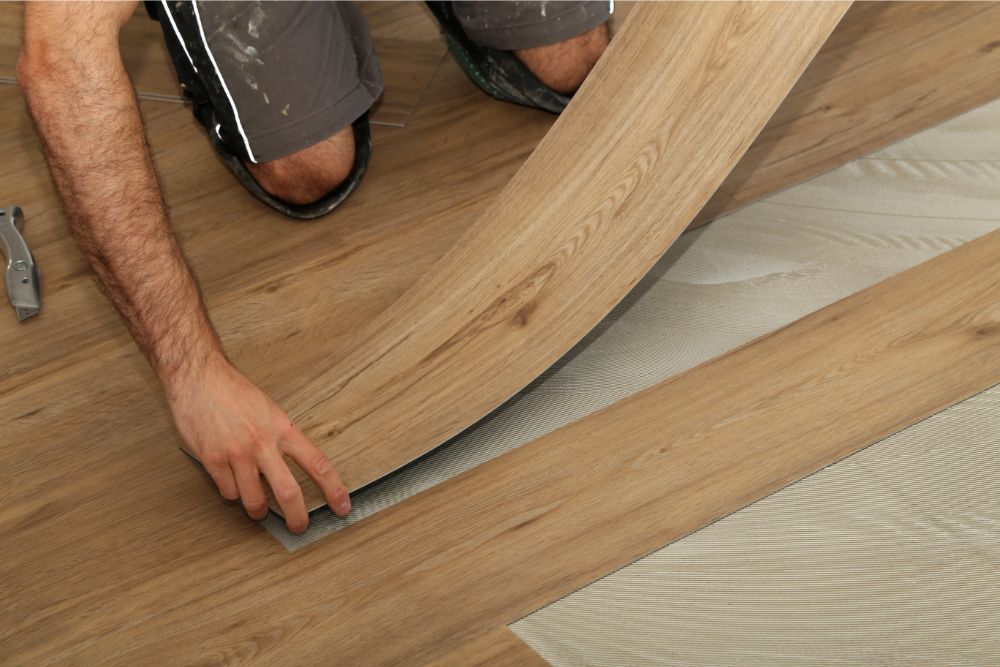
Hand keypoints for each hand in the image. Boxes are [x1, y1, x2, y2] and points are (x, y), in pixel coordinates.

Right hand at [167, 357, 350, 531]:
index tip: (342, 506)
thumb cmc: (233, 390)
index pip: (317, 463)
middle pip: (288, 492)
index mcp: (283, 428)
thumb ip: (280, 436)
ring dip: (258, 511)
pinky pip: (228, 492)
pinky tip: (232, 483)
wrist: (199, 378)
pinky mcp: (213, 460)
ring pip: (254, 500)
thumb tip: (291, 463)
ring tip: (260, 510)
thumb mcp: (269, 409)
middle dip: (297, 517)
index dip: (334, 489)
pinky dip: (232, 493)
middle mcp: (263, 443)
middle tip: (299, 527)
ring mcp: (238, 454)